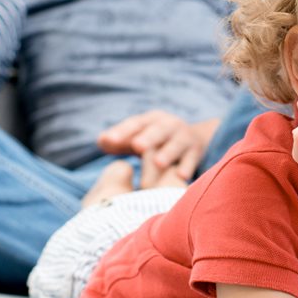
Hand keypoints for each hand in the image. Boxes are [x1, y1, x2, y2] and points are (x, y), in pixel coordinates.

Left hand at [96, 111, 216, 186]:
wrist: (194, 138)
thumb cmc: (156, 141)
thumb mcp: (139, 136)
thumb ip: (119, 140)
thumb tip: (101, 141)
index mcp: (150, 120)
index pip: (134, 124)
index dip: (122, 131)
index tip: (108, 140)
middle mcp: (168, 125)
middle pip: (157, 130)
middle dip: (148, 137)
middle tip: (136, 146)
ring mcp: (183, 137)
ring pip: (176, 144)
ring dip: (168, 152)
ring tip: (158, 163)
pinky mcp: (196, 151)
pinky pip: (192, 159)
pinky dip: (187, 166)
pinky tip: (181, 176)